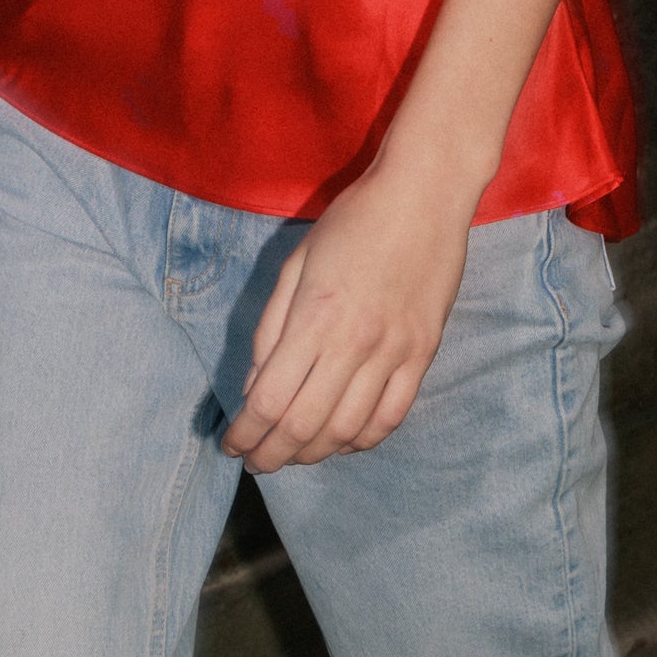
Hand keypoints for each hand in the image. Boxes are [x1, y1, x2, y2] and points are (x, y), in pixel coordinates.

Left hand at [222, 161, 472, 471]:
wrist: (425, 193)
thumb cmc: (353, 219)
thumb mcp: (297, 261)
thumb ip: (271, 326)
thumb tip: (253, 385)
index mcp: (314, 316)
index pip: (269, 399)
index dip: (245, 433)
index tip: (231, 445)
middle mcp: (354, 343)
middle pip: (304, 425)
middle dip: (272, 455)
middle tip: (256, 463)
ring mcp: (395, 352)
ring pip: (348, 430)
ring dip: (315, 454)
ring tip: (294, 454)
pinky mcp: (424, 354)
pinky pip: (392, 416)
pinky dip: (363, 440)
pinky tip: (344, 441)